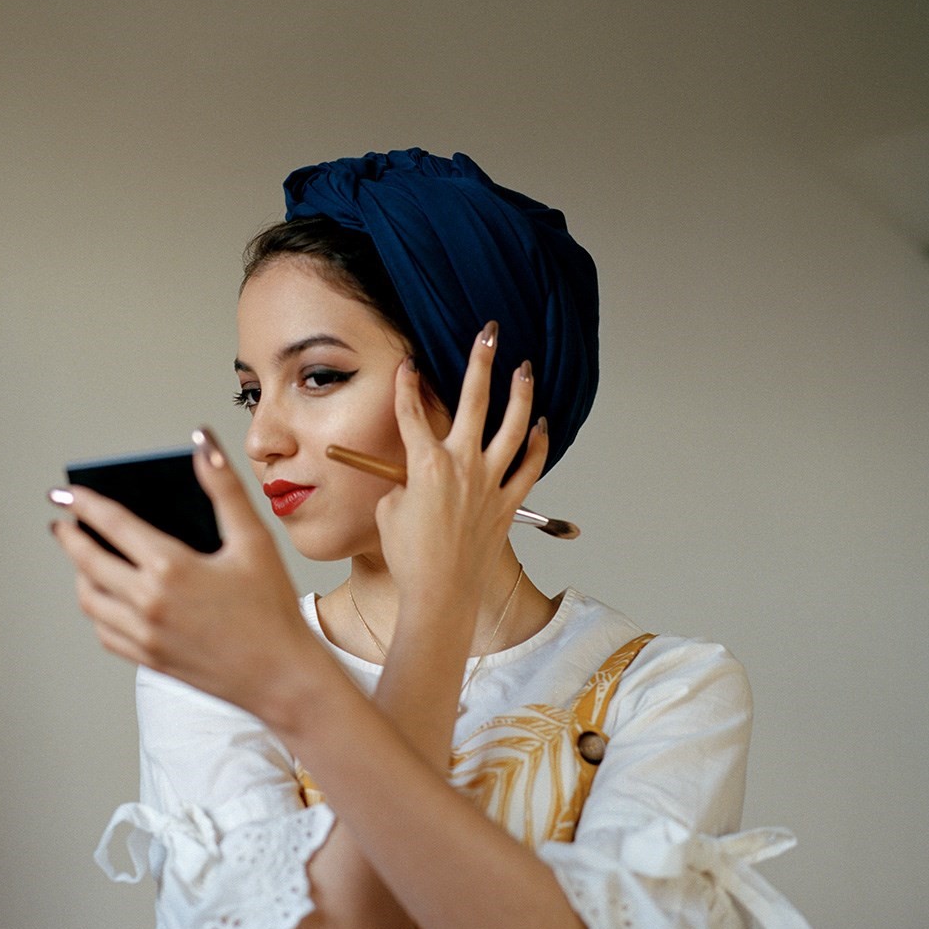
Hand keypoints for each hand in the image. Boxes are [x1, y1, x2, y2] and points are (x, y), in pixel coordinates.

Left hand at [50, 429, 319, 715]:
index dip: (83, 503)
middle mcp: (148, 602)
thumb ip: (224, 487)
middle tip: (64, 523)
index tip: (64, 493)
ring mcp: (144, 635)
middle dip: (71, 537)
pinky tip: (107, 598)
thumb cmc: (272, 608)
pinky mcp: (148, 659)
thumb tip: (202, 444)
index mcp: (171, 568)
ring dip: (81, 574)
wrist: (281, 677)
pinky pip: (105, 631)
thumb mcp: (254, 540)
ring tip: (85, 558)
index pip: (111, 524)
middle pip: (88, 562)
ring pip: (90, 599)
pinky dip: (97, 610)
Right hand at [376, 323, 547, 610]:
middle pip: (473, 401)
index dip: (407, 385)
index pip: (412, 413)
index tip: (409, 364)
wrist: (439, 593)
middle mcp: (461, 465)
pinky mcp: (506, 503)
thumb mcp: (389, 511)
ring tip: (524, 368)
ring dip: (520, 394)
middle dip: (480, 362)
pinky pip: (528, 466)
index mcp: (425, 464)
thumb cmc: (409, 557)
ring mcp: (488, 483)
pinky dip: (535, 445)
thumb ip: (403, 484)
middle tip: (489, 334)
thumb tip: (415, 477)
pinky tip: (539, 426)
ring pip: (512, 427)